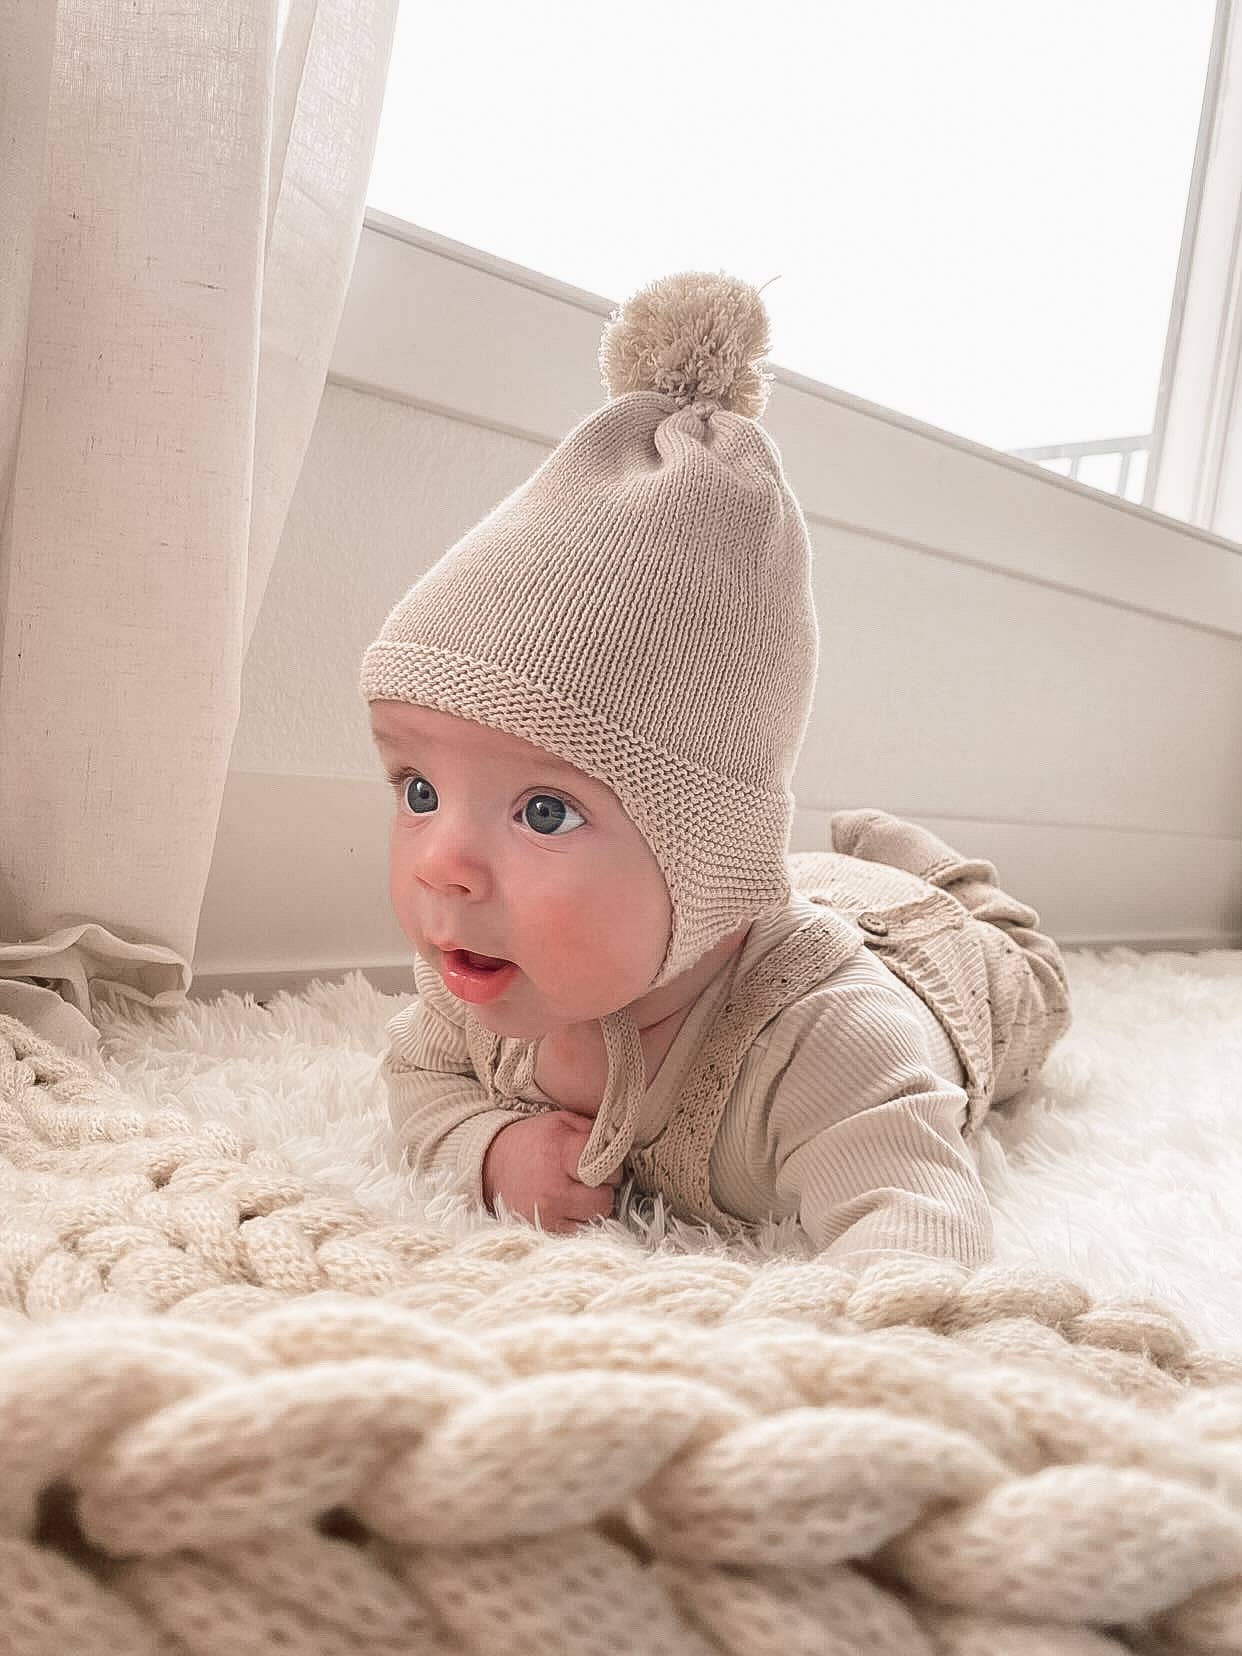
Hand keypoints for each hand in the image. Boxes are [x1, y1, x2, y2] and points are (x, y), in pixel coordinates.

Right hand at [482, 1109, 622, 1233]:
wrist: (491, 1165)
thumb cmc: (533, 1141)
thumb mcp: (561, 1122)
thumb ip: (593, 1131)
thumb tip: (620, 1144)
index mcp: (559, 1153)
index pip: (607, 1168)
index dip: (612, 1167)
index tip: (603, 1164)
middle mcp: (552, 1188)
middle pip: (604, 1199)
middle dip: (603, 1189)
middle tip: (591, 1180)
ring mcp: (547, 1214)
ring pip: (595, 1219)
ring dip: (593, 1207)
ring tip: (578, 1193)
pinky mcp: (543, 1231)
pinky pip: (579, 1232)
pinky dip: (579, 1220)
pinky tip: (569, 1206)